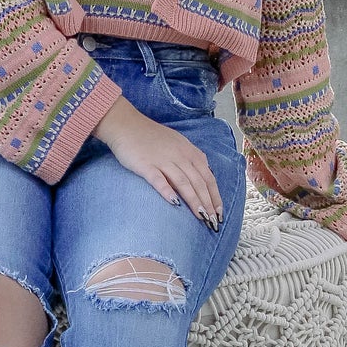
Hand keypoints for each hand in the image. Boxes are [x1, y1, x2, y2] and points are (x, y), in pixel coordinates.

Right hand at [95, 95, 223, 226]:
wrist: (126, 124)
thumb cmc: (151, 136)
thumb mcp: (178, 142)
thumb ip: (191, 157)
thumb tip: (205, 172)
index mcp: (189, 151)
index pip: (208, 177)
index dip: (215, 196)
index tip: (219, 213)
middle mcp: (179, 156)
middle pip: (198, 182)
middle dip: (208, 203)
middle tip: (214, 222)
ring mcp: (163, 160)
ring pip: (183, 182)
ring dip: (194, 201)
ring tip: (201, 217)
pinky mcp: (145, 165)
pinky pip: (158, 179)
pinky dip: (167, 191)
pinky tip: (174, 203)